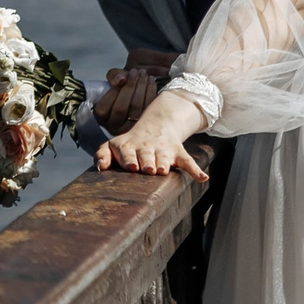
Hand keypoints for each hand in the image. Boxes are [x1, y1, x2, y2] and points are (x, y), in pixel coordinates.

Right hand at [92, 66, 158, 132]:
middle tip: (135, 72)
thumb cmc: (121, 86)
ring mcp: (129, 128)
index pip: (105, 107)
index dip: (114, 91)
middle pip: (121, 108)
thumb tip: (121, 79)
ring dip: (141, 89)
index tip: (124, 76)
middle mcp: (113, 126)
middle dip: (130, 88)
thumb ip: (113, 76)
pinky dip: (150, 94)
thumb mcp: (114, 79)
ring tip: (144, 74)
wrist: (134, 92)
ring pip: (135, 109)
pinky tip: (151, 82)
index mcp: (101, 116)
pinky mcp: (144, 125)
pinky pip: (148, 110)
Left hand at [93, 91, 208, 181]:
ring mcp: (163, 149)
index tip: (132, 167)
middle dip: (147, 162)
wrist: (157, 125)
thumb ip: (102, 154)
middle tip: (147, 169)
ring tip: (163, 170)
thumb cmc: (130, 143)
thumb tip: (100, 168)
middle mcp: (146, 147)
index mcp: (129, 146)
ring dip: (164, 163)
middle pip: (146, 155)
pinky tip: (203, 178)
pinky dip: (196, 170)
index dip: (129, 160)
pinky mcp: (178, 152)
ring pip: (164, 158)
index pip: (127, 153)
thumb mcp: (114, 145)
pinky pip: (188, 161)